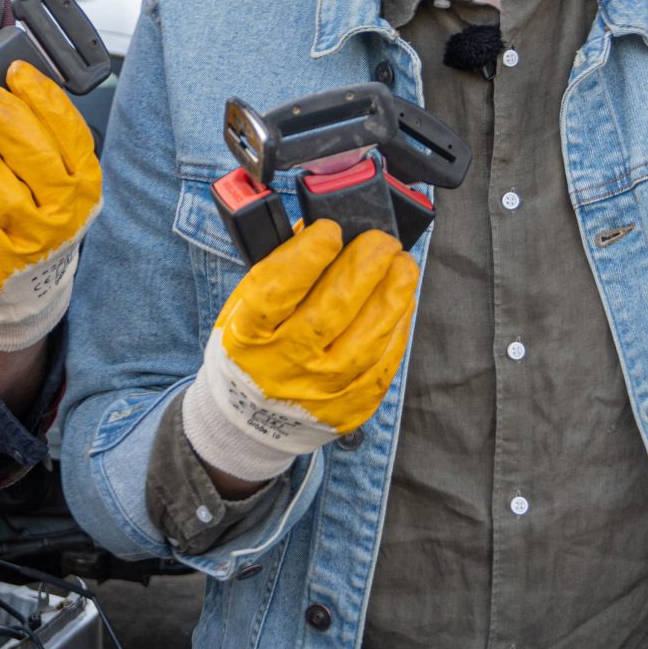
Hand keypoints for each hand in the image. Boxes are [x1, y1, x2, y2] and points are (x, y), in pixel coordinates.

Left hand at [0, 60, 100, 353]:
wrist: (33, 290)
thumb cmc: (44, 224)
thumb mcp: (63, 186)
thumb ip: (47, 146)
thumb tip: (10, 93)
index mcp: (84, 186)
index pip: (69, 134)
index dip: (43, 97)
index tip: (18, 72)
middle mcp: (63, 213)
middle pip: (36, 159)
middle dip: (8, 120)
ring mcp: (32, 240)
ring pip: (0, 193)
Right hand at [181, 218, 419, 482]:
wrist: (254, 419)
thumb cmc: (253, 350)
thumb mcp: (244, 307)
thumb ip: (280, 268)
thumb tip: (320, 229)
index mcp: (246, 335)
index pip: (277, 291)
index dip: (308, 256)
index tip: (330, 230)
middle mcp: (282, 366)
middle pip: (331, 309)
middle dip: (363, 266)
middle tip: (382, 240)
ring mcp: (319, 391)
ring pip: (367, 337)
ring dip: (392, 294)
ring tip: (403, 265)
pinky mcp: (350, 407)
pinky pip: (384, 363)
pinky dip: (398, 327)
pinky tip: (402, 301)